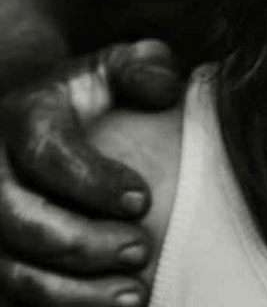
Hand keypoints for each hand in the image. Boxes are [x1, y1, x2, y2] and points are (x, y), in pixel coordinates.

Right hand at [0, 39, 181, 306]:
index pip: (46, 152)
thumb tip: (166, 88)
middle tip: (141, 251)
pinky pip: (12, 297)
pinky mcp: (0, 254)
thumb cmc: (97, 97)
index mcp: (24, 117)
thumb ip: (143, 68)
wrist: (53, 122)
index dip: (90, 180)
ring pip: (10, 271)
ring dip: (73, 293)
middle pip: (19, 220)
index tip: (143, 199)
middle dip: (82, 243)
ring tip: (136, 295)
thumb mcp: (118, 68)